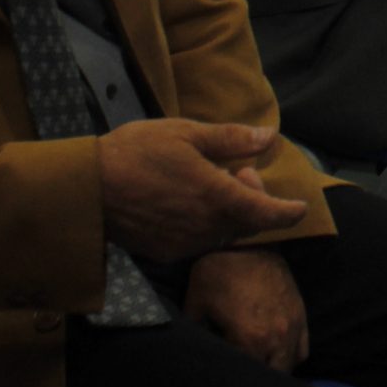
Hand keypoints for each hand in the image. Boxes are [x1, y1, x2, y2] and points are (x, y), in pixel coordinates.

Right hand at [96, 119, 309, 261]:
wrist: (85, 189)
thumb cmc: (136, 152)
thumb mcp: (186, 133)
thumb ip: (231, 139)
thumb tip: (269, 138)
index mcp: (217, 197)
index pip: (267, 214)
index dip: (288, 213)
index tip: (301, 208)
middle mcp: (205, 228)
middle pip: (247, 224)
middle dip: (253, 200)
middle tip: (237, 171)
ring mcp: (183, 244)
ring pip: (223, 234)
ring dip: (229, 213)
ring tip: (211, 182)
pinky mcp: (163, 253)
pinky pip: (198, 242)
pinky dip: (205, 225)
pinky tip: (189, 203)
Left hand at [183, 248, 309, 372]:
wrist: (247, 239)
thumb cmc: (218, 271)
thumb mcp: (195, 304)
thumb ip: (194, 333)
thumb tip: (189, 350)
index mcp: (251, 340)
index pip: (247, 377)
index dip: (234, 380)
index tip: (223, 375)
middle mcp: (277, 338)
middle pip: (272, 377)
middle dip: (257, 379)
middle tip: (240, 374)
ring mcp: (293, 326)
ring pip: (290, 365)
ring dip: (275, 369)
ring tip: (258, 366)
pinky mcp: (300, 313)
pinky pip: (303, 348)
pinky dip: (291, 355)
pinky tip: (276, 351)